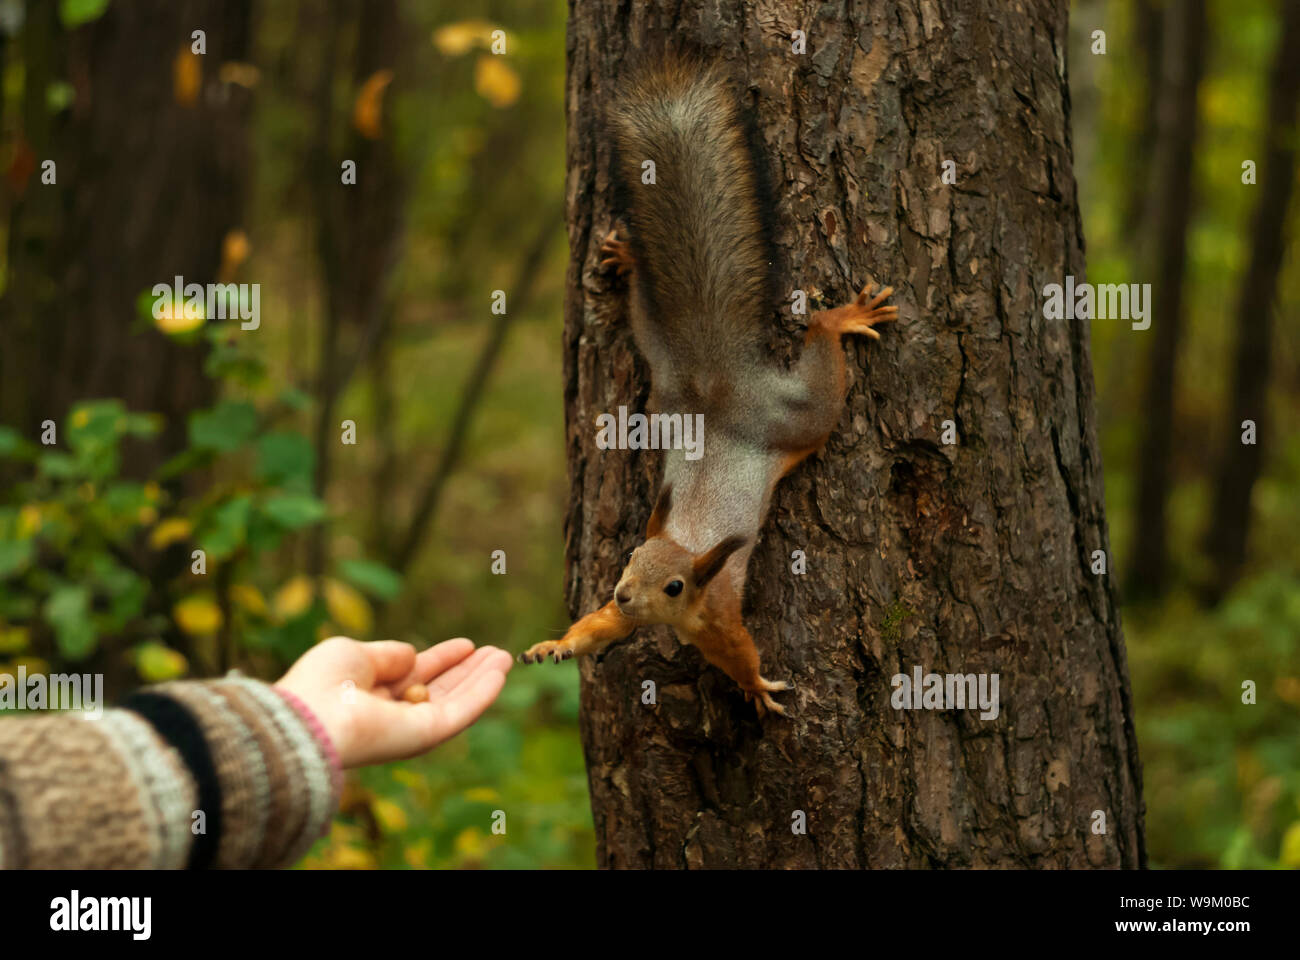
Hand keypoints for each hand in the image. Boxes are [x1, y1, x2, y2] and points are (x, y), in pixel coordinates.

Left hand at [275, 636, 511, 767]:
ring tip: (506, 656)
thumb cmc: (321, 683)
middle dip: (468, 670)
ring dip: (482, 679)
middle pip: (440, 689)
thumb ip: (389, 655)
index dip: (442, 659)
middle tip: (495, 651)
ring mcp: (411, 727)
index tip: (466, 644)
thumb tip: (414, 657)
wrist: (312, 718)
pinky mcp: (426, 736)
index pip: (414, 675)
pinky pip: (460, 712)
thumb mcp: (354, 653)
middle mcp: (393, 714)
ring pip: (456, 700)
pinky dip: (482, 693)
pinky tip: (500, 673)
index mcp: (371, 694)